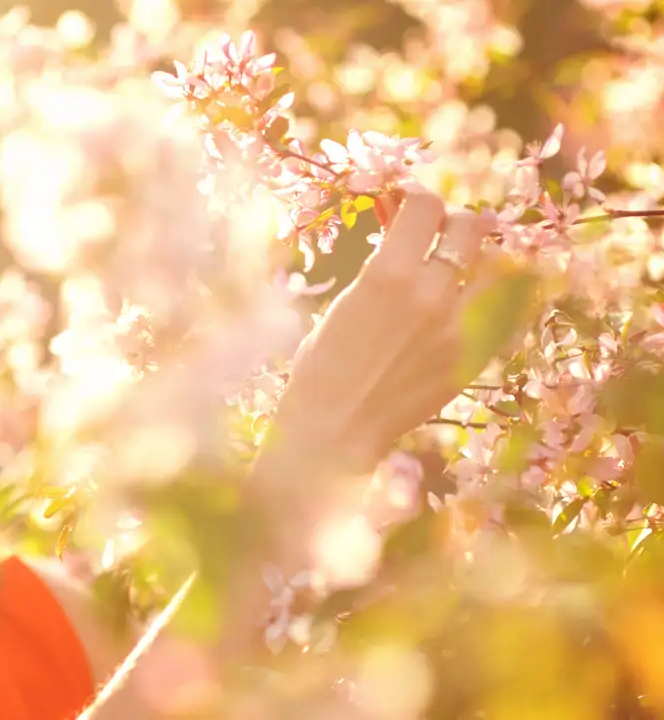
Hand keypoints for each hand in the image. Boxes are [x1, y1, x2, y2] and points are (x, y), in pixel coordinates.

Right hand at [268, 189, 523, 475]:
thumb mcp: (345, 301)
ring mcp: (459, 328)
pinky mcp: (473, 358)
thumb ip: (383, 267)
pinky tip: (472, 305)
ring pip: (497, 266)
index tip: (409, 204)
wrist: (335, 427)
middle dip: (453, 223)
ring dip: (480, 259)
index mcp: (388, 274)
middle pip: (470, 227)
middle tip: (440, 234)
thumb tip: (403, 235)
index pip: (426, 205)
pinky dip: (492, 301)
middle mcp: (431, 294)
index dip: (417, 198)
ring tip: (463, 267)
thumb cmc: (322, 364)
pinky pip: (502, 313)